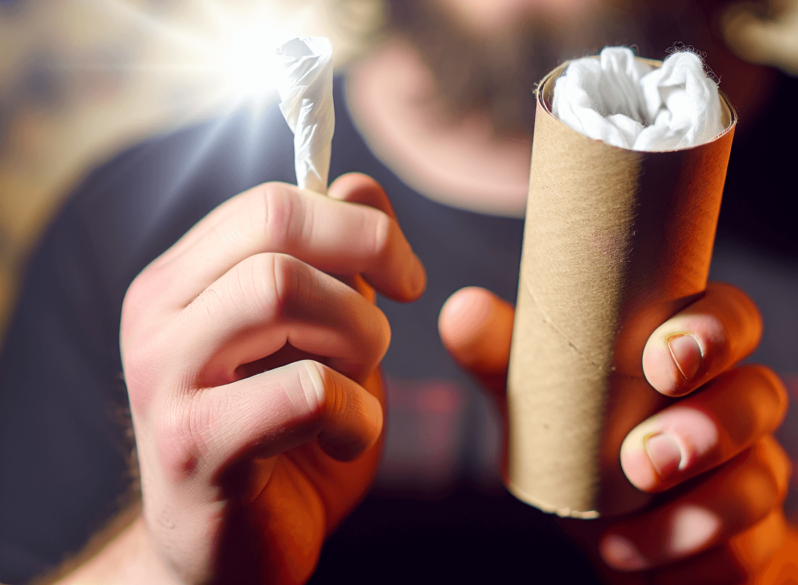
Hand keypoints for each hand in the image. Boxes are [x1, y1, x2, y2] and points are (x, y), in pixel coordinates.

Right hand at [121, 175, 424, 583]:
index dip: (360, 225)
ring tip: (360, 384)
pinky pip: (303, 391)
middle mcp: (158, 318)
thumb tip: (359, 184)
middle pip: (277, 230)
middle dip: (366, 266)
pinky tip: (347, 439)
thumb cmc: (284, 437)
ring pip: (280, 291)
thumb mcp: (322, 336)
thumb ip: (337, 262)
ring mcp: (163, 381)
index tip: (406, 275)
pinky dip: (356, 414)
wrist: (234, 551)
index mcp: (184, 281)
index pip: (274, 203)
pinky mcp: (193, 448)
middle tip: (389, 326)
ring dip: (357, 335)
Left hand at [439, 283, 788, 582]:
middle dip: (711, 424)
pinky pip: (748, 555)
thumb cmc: (583, 446)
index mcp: (692, 355)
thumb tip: (461, 308)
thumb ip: (505, 357)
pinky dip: (693, 564)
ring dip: (701, 508)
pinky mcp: (748, 543)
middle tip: (641, 458)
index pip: (734, 319)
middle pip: (763, 396)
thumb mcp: (541, 401)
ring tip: (624, 531)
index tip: (661, 360)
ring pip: (764, 482)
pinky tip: (636, 560)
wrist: (618, 535)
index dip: (716, 329)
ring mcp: (750, 476)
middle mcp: (735, 407)